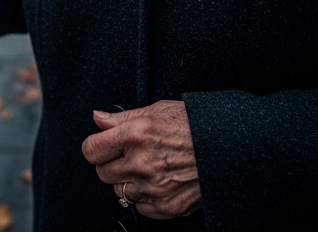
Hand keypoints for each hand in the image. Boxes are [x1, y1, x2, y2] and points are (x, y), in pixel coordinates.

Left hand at [81, 100, 201, 219]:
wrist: (226, 146)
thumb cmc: (194, 125)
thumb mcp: (156, 110)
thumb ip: (121, 118)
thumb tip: (98, 118)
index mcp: (136, 135)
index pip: (91, 150)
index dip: (95, 147)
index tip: (102, 146)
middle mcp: (141, 163)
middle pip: (102, 173)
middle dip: (112, 164)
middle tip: (130, 156)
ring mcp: (153, 187)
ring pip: (120, 191)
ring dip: (129, 181)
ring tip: (149, 167)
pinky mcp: (165, 205)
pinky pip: (140, 207)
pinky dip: (146, 196)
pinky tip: (159, 181)